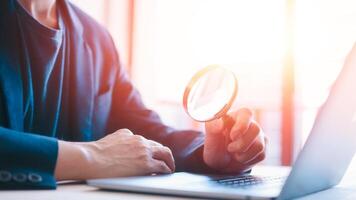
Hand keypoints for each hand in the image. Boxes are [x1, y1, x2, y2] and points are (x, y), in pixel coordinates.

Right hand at [55, 129, 174, 179]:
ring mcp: (143, 151)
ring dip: (168, 160)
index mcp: (128, 134)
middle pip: (157, 146)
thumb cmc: (93, 154)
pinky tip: (167, 172)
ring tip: (170, 167)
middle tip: (166, 161)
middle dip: (162, 153)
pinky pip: (162, 165)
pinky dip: (166, 168)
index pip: (144, 141)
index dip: (149, 149)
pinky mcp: (145, 163)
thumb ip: (119, 141)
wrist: (90, 159)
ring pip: (164, 153)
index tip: (151, 155)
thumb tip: (123, 144)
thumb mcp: (108, 141)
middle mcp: (138, 140)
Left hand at [203, 108, 266, 172]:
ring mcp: (258, 135)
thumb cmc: (215, 146)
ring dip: (243, 154)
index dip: (242, 124)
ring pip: (259, 145)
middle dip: (241, 144)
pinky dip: (247, 160)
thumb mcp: (210, 137)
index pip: (246, 113)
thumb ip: (212, 128)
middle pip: (255, 129)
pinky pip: (261, 155)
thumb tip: (219, 123)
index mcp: (236, 116)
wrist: (220, 162)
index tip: (233, 136)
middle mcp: (250, 123)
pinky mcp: (263, 147)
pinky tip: (240, 157)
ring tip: (233, 153)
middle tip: (229, 149)